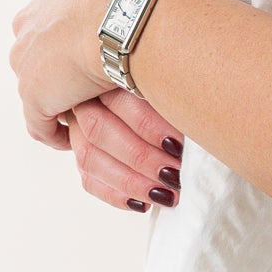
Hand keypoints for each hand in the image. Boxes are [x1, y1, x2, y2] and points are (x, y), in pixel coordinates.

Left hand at [10, 0, 158, 146]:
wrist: (129, 13)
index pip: (53, 17)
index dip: (71, 35)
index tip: (90, 46)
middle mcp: (31, 21)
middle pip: (37, 50)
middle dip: (57, 65)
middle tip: (87, 81)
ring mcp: (28, 59)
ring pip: (38, 84)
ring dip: (59, 97)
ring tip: (86, 112)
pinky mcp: (34, 94)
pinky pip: (40, 124)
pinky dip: (56, 133)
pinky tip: (75, 139)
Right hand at [62, 90, 186, 213]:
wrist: (140, 78)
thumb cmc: (166, 78)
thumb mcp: (167, 78)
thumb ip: (170, 95)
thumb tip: (195, 125)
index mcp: (103, 68)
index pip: (118, 96)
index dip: (148, 125)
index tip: (178, 145)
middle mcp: (83, 95)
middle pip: (99, 128)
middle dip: (139, 157)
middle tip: (174, 174)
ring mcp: (76, 123)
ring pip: (89, 156)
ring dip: (129, 180)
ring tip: (164, 194)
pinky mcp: (79, 149)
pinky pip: (88, 177)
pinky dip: (115, 193)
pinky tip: (141, 203)